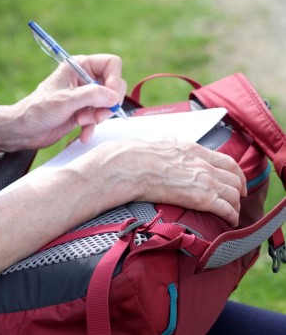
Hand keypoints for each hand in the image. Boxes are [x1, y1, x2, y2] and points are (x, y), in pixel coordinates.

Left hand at [0, 54, 126, 151]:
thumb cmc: (37, 110)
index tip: (110, 97)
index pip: (111, 64)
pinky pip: (99, 117)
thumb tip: (114, 96)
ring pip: (108, 103)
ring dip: (98, 116)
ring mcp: (84, 96)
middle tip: (95, 115)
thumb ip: (91, 95)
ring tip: (82, 122)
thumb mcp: (65, 101)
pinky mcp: (83, 112)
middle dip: (106, 103)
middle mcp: (84, 79)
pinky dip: (93, 127)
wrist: (23, 131)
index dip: (115, 79)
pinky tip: (83, 134)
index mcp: (79, 66)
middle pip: (113, 85)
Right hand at [73, 139, 246, 226]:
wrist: (126, 167)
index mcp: (191, 148)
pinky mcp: (200, 197)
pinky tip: (227, 222)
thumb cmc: (133, 156)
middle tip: (237, 199)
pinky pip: (226, 209)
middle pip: (234, 177)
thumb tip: (165, 140)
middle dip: (238, 190)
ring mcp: (203, 179)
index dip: (235, 173)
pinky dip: (231, 217)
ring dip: (235, 206)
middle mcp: (201, 162)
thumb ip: (166, 143)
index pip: (225, 160)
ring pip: (234, 194)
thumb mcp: (154, 142)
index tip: (235, 181)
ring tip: (231, 214)